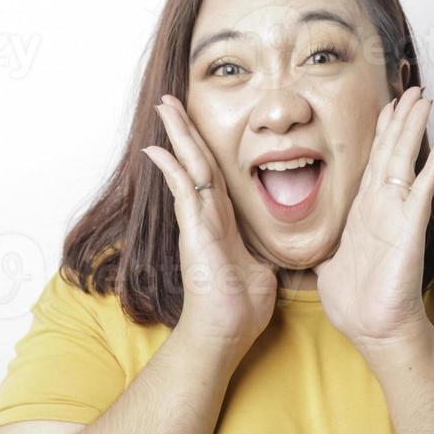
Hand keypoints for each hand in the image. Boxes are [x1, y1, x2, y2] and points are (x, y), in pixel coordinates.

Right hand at [146, 94, 276, 354]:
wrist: (226, 332)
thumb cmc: (242, 308)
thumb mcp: (262, 271)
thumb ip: (262, 254)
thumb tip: (275, 253)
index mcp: (223, 223)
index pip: (213, 175)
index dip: (205, 148)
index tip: (196, 124)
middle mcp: (207, 217)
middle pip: (197, 163)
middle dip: (185, 130)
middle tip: (170, 101)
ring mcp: (199, 223)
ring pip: (190, 169)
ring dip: (179, 137)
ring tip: (166, 108)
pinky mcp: (196, 232)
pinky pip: (184, 193)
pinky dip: (172, 170)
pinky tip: (158, 150)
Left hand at [313, 86, 433, 352]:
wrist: (373, 328)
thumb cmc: (356, 303)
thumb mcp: (330, 267)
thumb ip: (328, 251)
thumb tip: (314, 252)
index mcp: (364, 213)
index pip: (373, 163)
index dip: (381, 133)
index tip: (387, 105)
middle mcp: (382, 208)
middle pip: (392, 153)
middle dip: (401, 119)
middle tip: (413, 90)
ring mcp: (398, 216)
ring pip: (406, 162)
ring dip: (414, 130)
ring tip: (425, 100)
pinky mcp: (409, 230)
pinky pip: (421, 191)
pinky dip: (433, 166)